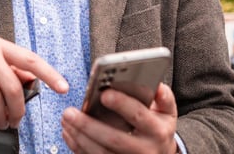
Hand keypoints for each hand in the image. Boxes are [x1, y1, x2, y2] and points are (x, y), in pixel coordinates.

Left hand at [61, 83, 177, 152]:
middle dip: (89, 125)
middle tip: (70, 112)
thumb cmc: (158, 128)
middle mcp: (144, 150)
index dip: (122, 104)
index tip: (104, 93)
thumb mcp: (166, 113)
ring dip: (79, 136)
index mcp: (157, 132)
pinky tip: (68, 133)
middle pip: (114, 139)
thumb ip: (163, 98)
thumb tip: (157, 86)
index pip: (138, 116)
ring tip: (66, 119)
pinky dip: (77, 147)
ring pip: (100, 153)